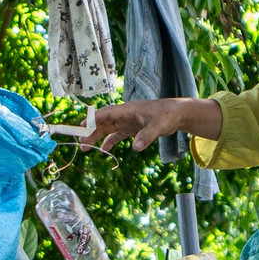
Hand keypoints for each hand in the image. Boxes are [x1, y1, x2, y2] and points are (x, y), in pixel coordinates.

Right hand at [80, 98, 221, 153]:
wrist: (178, 114)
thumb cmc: (168, 115)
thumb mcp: (158, 126)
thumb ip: (146, 137)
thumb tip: (136, 148)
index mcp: (128, 110)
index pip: (106, 113)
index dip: (93, 119)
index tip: (82, 126)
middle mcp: (125, 115)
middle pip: (103, 122)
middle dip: (91, 132)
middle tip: (80, 143)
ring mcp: (128, 121)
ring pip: (108, 129)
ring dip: (97, 137)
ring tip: (85, 148)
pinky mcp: (133, 128)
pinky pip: (117, 135)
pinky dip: (109, 141)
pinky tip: (104, 150)